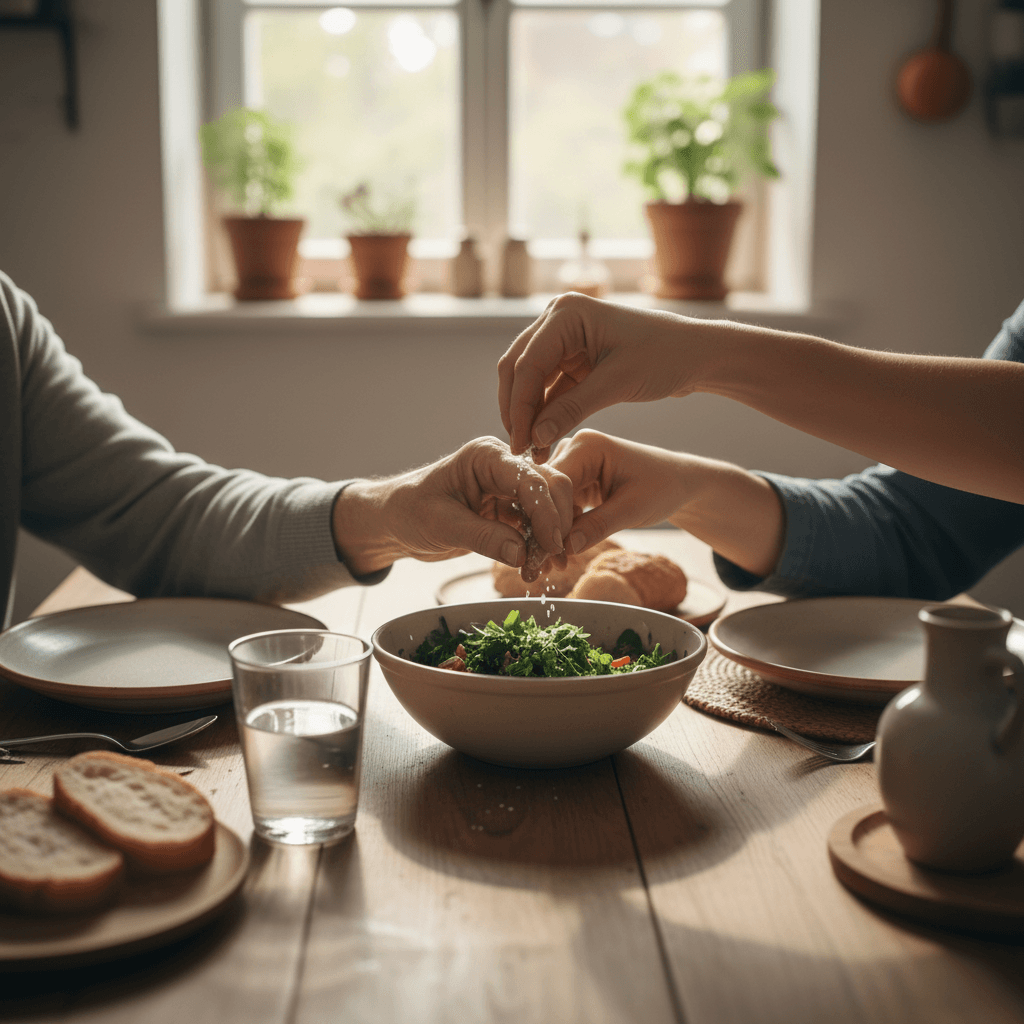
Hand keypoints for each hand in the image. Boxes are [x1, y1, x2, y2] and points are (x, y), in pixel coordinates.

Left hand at [331, 436, 573, 575]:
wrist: (396, 521)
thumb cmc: (409, 512)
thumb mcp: (441, 525)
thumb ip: (482, 537)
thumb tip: (521, 554)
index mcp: (486, 457)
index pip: (530, 479)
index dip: (546, 512)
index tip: (552, 545)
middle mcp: (503, 466)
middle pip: (550, 489)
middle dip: (553, 527)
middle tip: (547, 563)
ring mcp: (509, 487)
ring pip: (549, 508)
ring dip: (549, 540)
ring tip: (541, 572)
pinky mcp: (509, 509)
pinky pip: (536, 525)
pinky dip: (539, 546)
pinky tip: (536, 568)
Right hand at [496, 293, 705, 460]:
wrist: (696, 355)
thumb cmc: (664, 357)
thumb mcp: (617, 384)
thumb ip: (571, 410)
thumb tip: (534, 438)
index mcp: (567, 313)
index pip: (527, 365)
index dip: (519, 407)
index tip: (520, 444)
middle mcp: (558, 320)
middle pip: (518, 369)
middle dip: (517, 411)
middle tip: (519, 450)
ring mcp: (563, 339)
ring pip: (529, 382)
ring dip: (529, 415)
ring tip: (532, 452)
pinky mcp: (573, 359)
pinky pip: (548, 388)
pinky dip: (545, 414)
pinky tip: (544, 442)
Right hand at [550, 429, 785, 576]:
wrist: (678, 483)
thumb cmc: (663, 487)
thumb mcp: (633, 509)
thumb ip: (598, 526)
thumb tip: (566, 547)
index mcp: (588, 445)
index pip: (556, 483)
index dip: (551, 520)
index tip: (551, 553)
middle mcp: (574, 448)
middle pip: (546, 492)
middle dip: (546, 529)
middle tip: (543, 565)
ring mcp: (572, 463)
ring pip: (548, 502)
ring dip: (550, 533)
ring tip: (550, 565)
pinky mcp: (574, 480)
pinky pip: (558, 507)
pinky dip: (560, 531)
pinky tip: (558, 555)